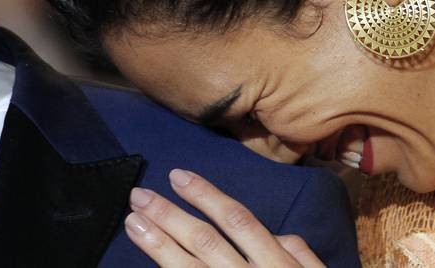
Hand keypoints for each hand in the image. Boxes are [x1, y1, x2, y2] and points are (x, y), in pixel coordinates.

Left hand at [125, 169, 324, 266]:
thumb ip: (301, 255)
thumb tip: (280, 235)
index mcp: (277, 265)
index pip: (237, 221)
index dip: (206, 196)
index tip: (178, 177)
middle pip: (205, 242)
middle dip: (169, 216)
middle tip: (138, 196)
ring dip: (157, 245)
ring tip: (133, 223)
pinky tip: (148, 266)